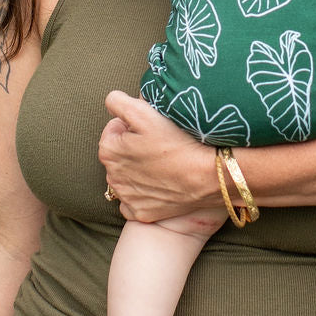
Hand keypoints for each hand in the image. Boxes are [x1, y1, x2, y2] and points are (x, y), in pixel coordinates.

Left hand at [99, 90, 218, 220]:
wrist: (206, 176)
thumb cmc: (176, 141)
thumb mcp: (143, 111)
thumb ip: (118, 102)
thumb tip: (111, 102)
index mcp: (108, 150)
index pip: (114, 128)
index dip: (132, 124)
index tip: (150, 128)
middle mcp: (112, 177)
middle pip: (120, 153)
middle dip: (133, 147)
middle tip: (159, 144)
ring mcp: (126, 198)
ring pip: (127, 176)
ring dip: (138, 169)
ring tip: (162, 162)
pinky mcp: (140, 213)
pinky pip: (135, 200)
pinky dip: (144, 193)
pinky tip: (161, 184)